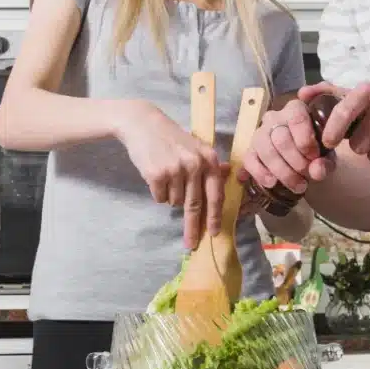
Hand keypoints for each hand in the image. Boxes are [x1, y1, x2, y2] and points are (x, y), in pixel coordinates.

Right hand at [116, 101, 225, 249]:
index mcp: (208, 158)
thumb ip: (210, 163)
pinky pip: (160, 198)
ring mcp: (175, 170)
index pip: (215, 194)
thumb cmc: (171, 137)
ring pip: (175, 202)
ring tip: (166, 175)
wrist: (142, 124)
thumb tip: (227, 172)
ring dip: (170, 195)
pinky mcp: (157, 175)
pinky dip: (157, 192)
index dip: (214, 216)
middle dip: (193, 227)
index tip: (214, 232)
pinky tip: (155, 175)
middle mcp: (194, 165)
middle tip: (191, 244)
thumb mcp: (195, 145)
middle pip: (195, 205)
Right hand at [239, 98, 336, 194]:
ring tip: (298, 186)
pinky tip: (272, 183)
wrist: (302, 161)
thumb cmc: (315, 152)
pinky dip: (261, 173)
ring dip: (283, 172)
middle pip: (281, 139)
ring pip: (266, 150)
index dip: (306, 141)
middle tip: (308, 175)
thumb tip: (316, 171)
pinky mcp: (250, 150)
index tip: (315, 157)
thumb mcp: (326, 157)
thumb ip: (325, 163)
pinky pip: (250, 160)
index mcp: (296, 110)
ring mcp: (259, 133)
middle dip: (296, 162)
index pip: (297, 118)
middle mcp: (274, 117)